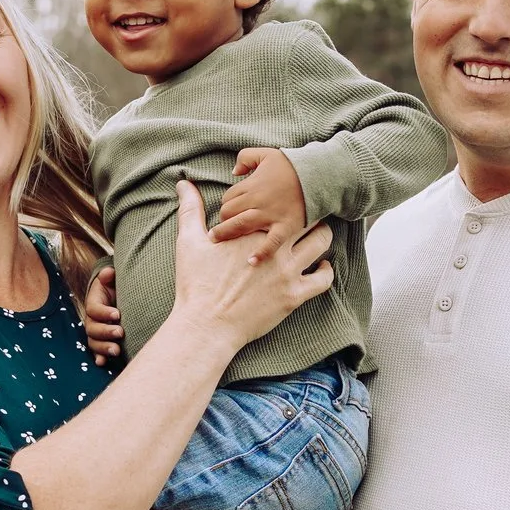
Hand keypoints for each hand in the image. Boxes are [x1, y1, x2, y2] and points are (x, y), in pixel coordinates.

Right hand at [82, 266, 122, 365]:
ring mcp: (96, 332)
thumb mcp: (112, 280)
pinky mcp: (102, 342)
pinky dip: (99, 358)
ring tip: (117, 350)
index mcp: (94, 303)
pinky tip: (103, 363)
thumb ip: (109, 276)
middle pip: (93, 328)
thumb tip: (108, 273)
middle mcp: (92, 319)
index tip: (118, 314)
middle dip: (106, 332)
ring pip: (94, 342)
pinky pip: (97, 352)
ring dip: (104, 348)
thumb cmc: (115, 288)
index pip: (94, 309)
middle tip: (120, 332)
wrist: (117, 298)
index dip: (104, 312)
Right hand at [167, 179, 331, 354]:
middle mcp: (275, 247)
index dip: (287, 198)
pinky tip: (322, 267)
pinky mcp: (294, 296)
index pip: (280, 203)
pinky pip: (323, 279)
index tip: (288, 197)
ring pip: (321, 243)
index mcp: (253, 230)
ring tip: (318, 234)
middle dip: (309, 212)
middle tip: (308, 212)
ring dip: (322, 236)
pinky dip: (326, 271)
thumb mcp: (190, 242)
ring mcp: (288, 272)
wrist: (207, 325)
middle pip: (307, 217)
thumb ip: (190, 209)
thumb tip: (183, 183)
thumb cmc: (197, 284)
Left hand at [210, 148, 309, 263]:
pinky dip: (261, 253)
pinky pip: (271, 243)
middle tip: (218, 230)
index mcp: (251, 185)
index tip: (227, 213)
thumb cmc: (292, 164)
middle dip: (222, 221)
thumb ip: (245, 158)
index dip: (225, 206)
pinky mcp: (286, 226)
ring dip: (226, 234)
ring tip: (216, 243)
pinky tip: (251, 262)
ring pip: (241, 226)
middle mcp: (257, 200)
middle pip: (229, 213)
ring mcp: (271, 215)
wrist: (318, 174)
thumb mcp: (265, 153)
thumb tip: (234, 172)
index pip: (227, 198)